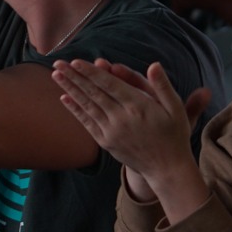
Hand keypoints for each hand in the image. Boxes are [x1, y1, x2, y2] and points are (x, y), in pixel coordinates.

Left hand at [51, 59, 212, 201]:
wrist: (167, 169)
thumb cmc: (174, 135)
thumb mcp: (175, 109)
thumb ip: (162, 86)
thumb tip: (154, 64)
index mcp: (138, 107)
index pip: (109, 85)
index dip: (91, 73)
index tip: (76, 62)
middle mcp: (121, 119)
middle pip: (93, 93)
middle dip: (74, 76)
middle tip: (57, 63)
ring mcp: (111, 132)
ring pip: (87, 106)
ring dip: (70, 89)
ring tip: (55, 75)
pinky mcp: (106, 143)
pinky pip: (87, 123)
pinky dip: (75, 109)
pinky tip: (64, 98)